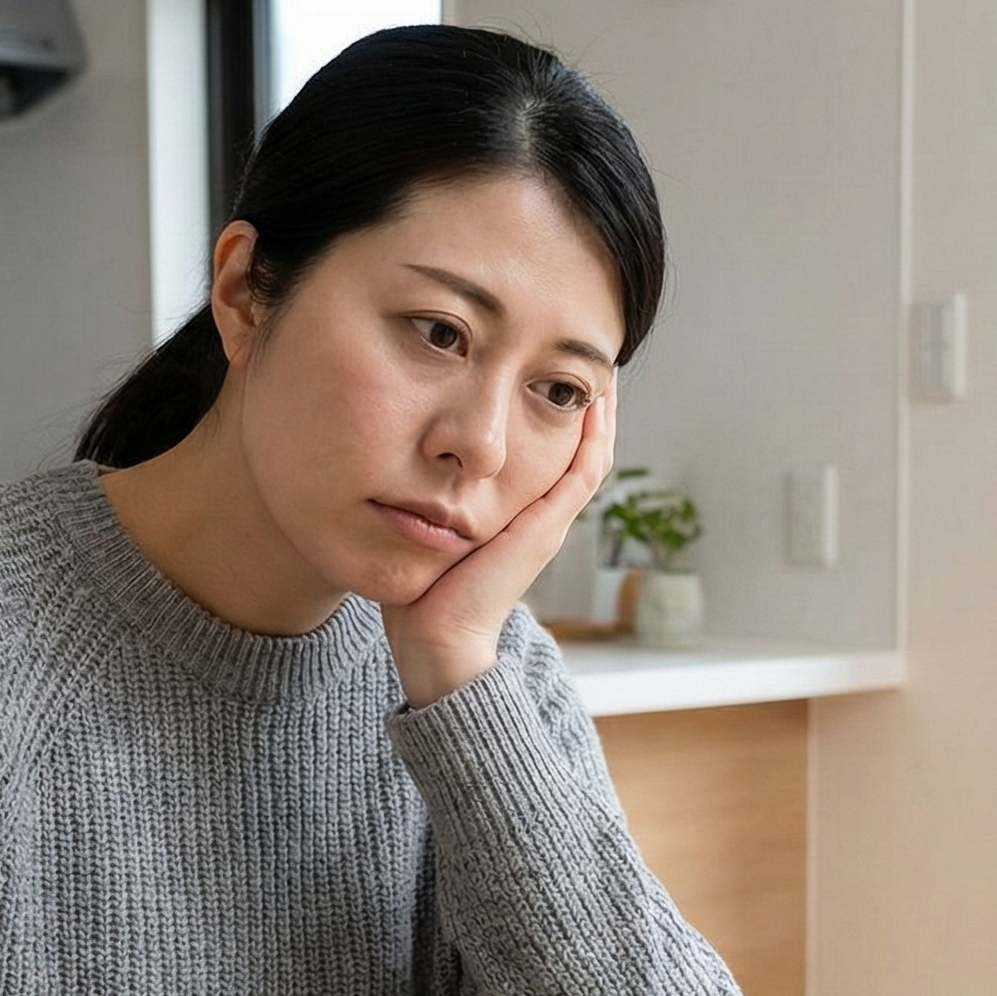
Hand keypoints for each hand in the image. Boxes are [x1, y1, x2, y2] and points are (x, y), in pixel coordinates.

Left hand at [382, 388, 617, 706]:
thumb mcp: (427, 528)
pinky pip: (584, 472)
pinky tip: (595, 402)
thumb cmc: (422, 592)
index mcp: (518, 517)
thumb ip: (426, 498)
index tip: (550, 370)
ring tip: (603, 366)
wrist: (438, 637)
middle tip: (592, 358)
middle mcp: (542, 517)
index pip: (551, 455)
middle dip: (586, 401)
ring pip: (591, 454)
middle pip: (581, 448)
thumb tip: (393, 460)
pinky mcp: (547, 528)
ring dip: (600, 411)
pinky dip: (594, 436)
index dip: (556, 413)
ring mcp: (549, 522)